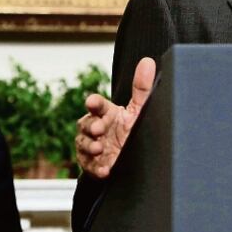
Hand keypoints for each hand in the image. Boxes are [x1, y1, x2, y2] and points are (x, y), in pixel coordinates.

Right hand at [75, 57, 155, 177]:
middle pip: (86, 124)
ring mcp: (91, 146)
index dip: (94, 103)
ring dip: (90, 146)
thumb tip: (147, 62)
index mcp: (106, 113)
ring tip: (99, 148)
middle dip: (91, 126)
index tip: (92, 102)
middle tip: (98, 128)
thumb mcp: (138, 110)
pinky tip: (105, 170)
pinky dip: (97, 168)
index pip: (97, 105)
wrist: (129, 157)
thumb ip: (142, 88)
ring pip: (83, 144)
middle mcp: (95, 128)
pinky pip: (90, 166)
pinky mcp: (92, 164)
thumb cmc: (131, 129)